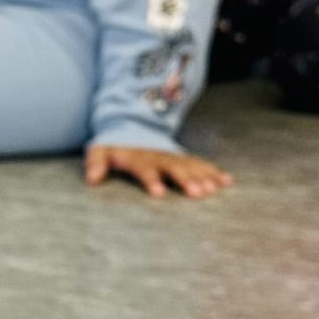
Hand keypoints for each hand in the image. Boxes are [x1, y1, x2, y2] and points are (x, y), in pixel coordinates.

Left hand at [84, 143, 231, 197]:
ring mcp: (174, 156)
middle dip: (185, 180)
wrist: (133, 125)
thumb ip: (96, 162)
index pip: (145, 168)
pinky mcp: (184, 158)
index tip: (159, 193)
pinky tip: (227, 181)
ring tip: (214, 189)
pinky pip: (201, 164)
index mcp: (139, 157)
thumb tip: (91, 178)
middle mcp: (159, 156)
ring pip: (190, 166)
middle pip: (173, 168)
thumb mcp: (100, 150)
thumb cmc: (115, 146)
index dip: (151, 179)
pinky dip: (214, 172)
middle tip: (196, 193)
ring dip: (203, 176)